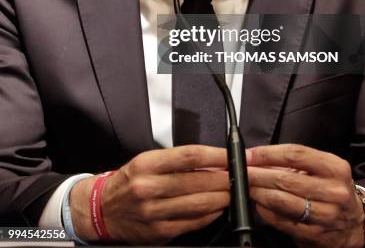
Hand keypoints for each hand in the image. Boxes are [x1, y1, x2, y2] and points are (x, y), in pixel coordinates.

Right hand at [70, 145, 228, 244]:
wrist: (103, 209)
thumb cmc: (128, 182)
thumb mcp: (147, 161)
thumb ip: (177, 161)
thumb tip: (211, 162)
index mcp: (147, 164)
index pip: (190, 156)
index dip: (216, 155)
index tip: (232, 155)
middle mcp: (149, 187)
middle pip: (198, 181)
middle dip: (224, 178)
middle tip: (239, 174)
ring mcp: (154, 212)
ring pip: (199, 203)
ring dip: (221, 197)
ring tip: (232, 190)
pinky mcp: (160, 231)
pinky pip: (192, 222)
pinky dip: (209, 214)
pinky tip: (217, 207)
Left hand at [246, 144, 364, 247]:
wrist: (357, 222)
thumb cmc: (332, 189)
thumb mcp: (321, 169)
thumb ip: (292, 162)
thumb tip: (256, 158)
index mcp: (335, 167)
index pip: (295, 154)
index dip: (268, 153)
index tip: (250, 155)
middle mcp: (334, 191)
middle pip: (287, 178)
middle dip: (258, 174)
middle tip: (242, 171)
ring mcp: (327, 215)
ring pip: (283, 201)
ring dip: (259, 193)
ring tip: (247, 187)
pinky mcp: (317, 235)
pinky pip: (284, 222)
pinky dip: (266, 212)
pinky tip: (259, 205)